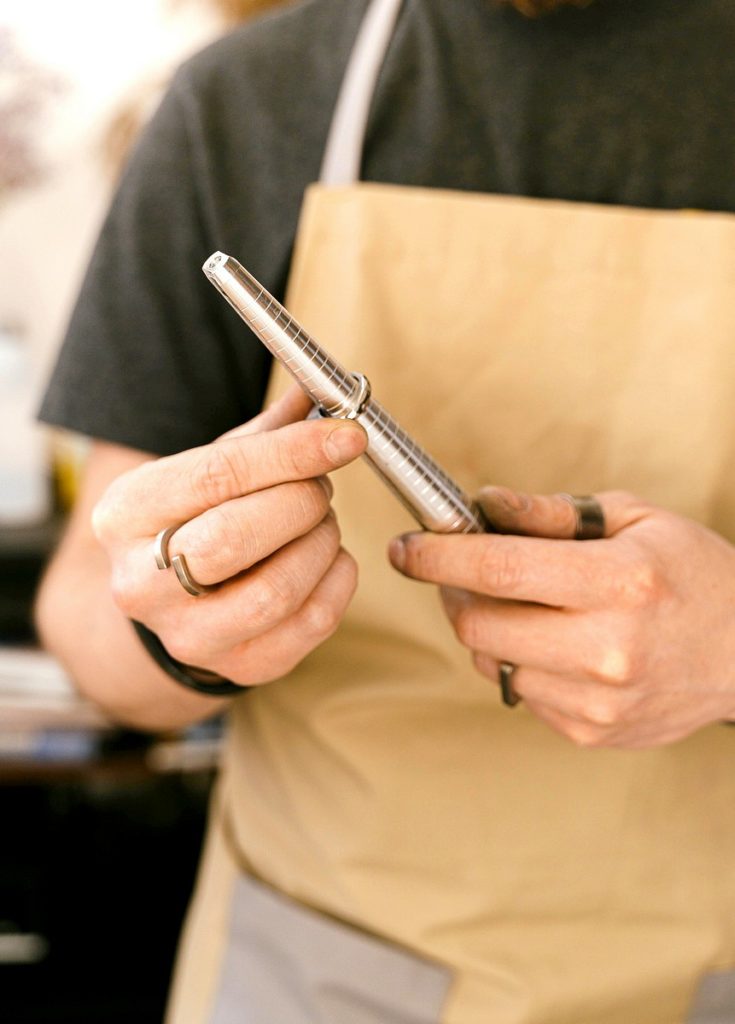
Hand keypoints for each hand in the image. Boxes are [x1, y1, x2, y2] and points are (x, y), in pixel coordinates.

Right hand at [92, 388, 366, 686]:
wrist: (170, 601)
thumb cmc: (194, 520)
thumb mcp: (208, 467)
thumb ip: (264, 434)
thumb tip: (324, 394)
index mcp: (123, 515)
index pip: (214, 476)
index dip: (291, 453)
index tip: (345, 436)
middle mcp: (140, 583)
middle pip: (237, 537)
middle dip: (301, 501)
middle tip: (320, 486)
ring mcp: (187, 636)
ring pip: (277, 589)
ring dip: (322, 542)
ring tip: (321, 521)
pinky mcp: (238, 667)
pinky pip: (311, 625)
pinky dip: (339, 581)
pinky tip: (330, 558)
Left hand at [388, 488, 734, 748]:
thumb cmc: (692, 574)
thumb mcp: (634, 520)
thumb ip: (552, 514)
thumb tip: (482, 505)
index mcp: (619, 583)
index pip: (499, 568)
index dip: (438, 556)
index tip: (406, 547)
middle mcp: (606, 649)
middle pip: (477, 625)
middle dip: (454, 593)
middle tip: (462, 571)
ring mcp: (597, 700)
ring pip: (491, 662)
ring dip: (488, 629)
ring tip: (525, 605)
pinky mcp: (590, 732)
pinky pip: (520, 692)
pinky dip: (520, 662)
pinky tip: (556, 642)